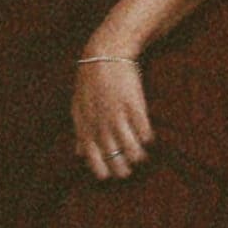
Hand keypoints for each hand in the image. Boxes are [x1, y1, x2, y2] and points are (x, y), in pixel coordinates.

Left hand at [71, 48, 153, 180]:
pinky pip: (147, 135)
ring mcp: (119, 119)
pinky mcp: (135, 107)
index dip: (107, 173)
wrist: (105, 54)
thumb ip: (80, 133)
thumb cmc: (90, 82)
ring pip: (135, 154)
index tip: (114, 170)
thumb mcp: (78, 107)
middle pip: (118, 164)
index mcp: (87, 130)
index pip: (97, 165)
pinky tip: (148, 134)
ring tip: (142, 151)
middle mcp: (102, 128)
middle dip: (127, 169)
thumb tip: (79, 154)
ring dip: (141, 156)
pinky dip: (149, 139)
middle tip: (131, 164)